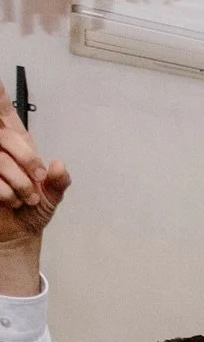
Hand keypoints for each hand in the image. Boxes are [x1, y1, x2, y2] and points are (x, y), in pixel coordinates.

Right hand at [0, 85, 69, 248]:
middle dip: (26, 159)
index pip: (2, 107)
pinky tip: (11, 202)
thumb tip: (59, 165)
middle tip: (37, 179)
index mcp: (15, 140)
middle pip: (4, 135)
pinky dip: (7, 194)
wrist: (19, 234)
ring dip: (19, 183)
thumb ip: (60, 180)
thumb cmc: (33, 209)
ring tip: (27, 198)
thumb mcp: (53, 194)